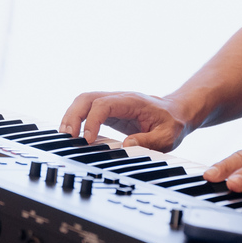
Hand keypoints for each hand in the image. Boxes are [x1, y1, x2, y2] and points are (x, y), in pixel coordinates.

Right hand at [59, 92, 192, 151]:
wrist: (176, 113)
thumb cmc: (172, 123)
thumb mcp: (167, 136)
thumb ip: (149, 141)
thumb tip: (126, 145)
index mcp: (132, 101)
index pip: (103, 104)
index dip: (92, 121)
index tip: (88, 140)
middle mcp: (119, 98)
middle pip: (87, 97)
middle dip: (73, 115)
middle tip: (67, 137)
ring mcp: (112, 103)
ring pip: (83, 101)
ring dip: (71, 116)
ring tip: (64, 136)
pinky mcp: (108, 111)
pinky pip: (87, 110)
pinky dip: (76, 119)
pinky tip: (72, 133)